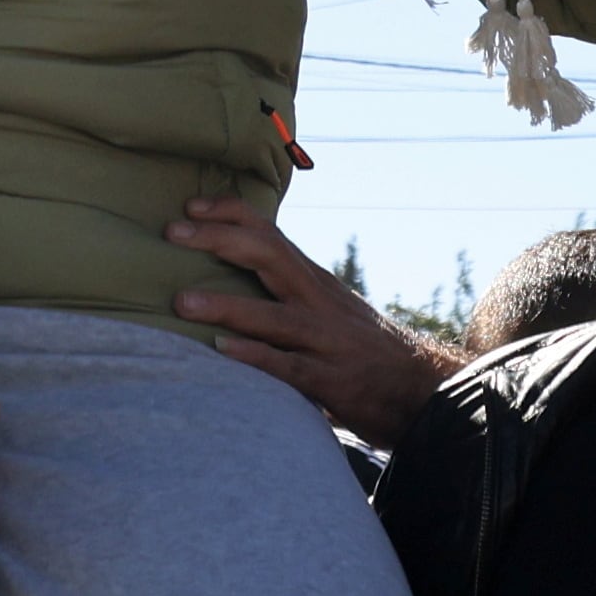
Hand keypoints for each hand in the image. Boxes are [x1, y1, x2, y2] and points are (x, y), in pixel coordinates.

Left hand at [172, 195, 457, 441]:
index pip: (270, 234)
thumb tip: (240, 277)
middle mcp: (318, 302)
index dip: (230, 214)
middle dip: (219, 240)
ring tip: (181, 301)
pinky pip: (287, 366)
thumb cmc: (364, 350)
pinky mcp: (330, 381)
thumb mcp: (329, 308)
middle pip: (268, 257)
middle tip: (172, 232)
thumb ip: (289, 292)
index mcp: (314, 281)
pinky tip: (222, 349)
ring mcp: (324, 340)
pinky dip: (254, 355)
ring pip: (272, 315)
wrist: (424, 389)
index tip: (190, 206)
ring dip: (225, 305)